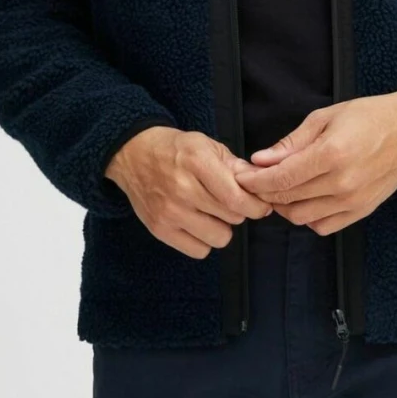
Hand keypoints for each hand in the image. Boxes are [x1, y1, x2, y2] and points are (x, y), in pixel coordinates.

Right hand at [104, 126, 275, 256]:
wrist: (133, 154)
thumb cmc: (177, 150)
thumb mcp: (208, 146)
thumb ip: (237, 167)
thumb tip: (263, 186)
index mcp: (197, 162)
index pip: (237, 199)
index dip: (256, 207)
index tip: (260, 206)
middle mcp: (182, 188)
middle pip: (232, 218)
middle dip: (238, 212)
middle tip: (228, 202)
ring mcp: (169, 212)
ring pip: (219, 238)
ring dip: (222, 228)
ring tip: (211, 213)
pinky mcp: (159, 229)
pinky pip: (199, 251)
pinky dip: (203, 241)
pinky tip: (197, 224)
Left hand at [230, 91, 396, 232]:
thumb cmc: (367, 118)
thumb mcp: (324, 118)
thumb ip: (290, 143)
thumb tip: (260, 161)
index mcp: (331, 154)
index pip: (280, 179)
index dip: (255, 181)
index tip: (242, 177)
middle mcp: (342, 182)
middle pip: (287, 200)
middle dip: (264, 193)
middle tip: (255, 182)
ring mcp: (353, 201)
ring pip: (301, 217)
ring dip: (283, 207)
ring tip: (280, 190)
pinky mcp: (361, 212)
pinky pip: (323, 226)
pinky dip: (307, 217)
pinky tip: (305, 200)